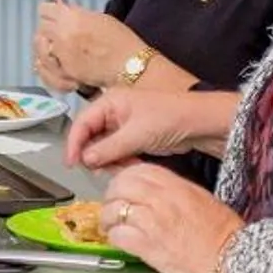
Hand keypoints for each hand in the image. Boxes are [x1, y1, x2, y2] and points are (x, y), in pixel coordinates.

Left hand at [34, 0, 142, 94]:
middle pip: (41, 28)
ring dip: (46, 48)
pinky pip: (44, 70)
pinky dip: (47, 68)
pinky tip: (55, 65)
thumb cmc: (121, 42)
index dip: (49, 12)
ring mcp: (62, 55)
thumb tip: (64, 11)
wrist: (131, 65)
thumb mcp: (100, 18)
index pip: (45, 10)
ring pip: (39, 48)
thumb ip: (77, 15)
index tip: (52, 16)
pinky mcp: (64, 73)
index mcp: (72, 17)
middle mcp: (63, 34)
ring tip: (56, 50)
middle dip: (48, 30)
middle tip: (56, 33)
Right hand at [70, 89, 213, 170]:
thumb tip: (85, 160)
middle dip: (94, 155)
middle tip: (99, 170)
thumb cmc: (169, 119)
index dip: (74, 143)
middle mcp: (114, 111)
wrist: (200, 124)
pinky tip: (130, 167)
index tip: (71, 163)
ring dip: (108, 161)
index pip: (82, 123)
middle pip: (91, 136)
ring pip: (104, 147)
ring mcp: (124, 125)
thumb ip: (107, 148)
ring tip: (120, 168)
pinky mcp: (134, 137)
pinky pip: (118, 152)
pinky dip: (120, 162)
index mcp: (110, 101)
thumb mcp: (135, 135)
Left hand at [97, 163, 243, 272]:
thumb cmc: (220, 233)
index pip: (136, 171)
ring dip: (108, 220)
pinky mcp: (147, 246)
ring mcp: (152, 222)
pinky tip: (121, 242)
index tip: (122, 190)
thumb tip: (149, 189)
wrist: (231, 258)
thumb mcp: (198, 197)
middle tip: (112, 209)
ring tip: (112, 227)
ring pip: (113, 210)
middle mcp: (160, 199)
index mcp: (174, 185)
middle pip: (119, 187)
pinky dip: (115, 238)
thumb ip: (172, 190)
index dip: (123, 180)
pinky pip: (118, 235)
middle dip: (111, 198)